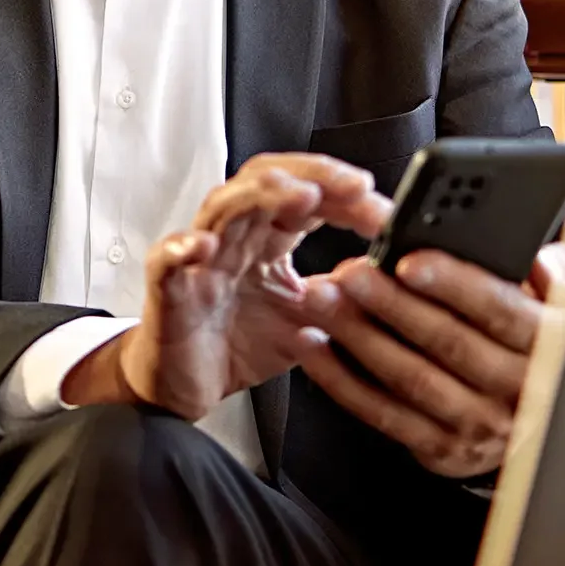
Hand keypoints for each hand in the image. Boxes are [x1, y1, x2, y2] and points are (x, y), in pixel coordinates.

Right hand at [61, 155, 394, 421]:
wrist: (184, 389)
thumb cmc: (236, 346)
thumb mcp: (307, 322)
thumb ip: (345, 300)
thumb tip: (397, 279)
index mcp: (266, 241)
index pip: (307, 197)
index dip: (345, 196)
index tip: (385, 210)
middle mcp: (233, 238)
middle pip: (267, 182)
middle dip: (313, 176)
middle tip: (355, 185)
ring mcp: (199, 259)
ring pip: (223, 207)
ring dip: (262, 195)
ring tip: (301, 195)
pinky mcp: (168, 289)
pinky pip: (167, 260)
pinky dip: (181, 249)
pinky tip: (201, 246)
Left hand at [282, 243, 564, 478]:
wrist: (541, 416)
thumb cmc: (536, 337)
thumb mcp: (560, 300)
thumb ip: (554, 275)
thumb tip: (535, 261)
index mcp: (550, 348)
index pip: (501, 312)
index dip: (455, 285)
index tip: (408, 260)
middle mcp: (518, 393)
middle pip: (449, 345)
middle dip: (392, 306)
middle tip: (349, 273)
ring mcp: (479, 427)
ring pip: (410, 380)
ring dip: (358, 337)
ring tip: (322, 300)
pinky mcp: (442, 450)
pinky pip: (383, 414)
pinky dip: (341, 380)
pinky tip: (313, 346)